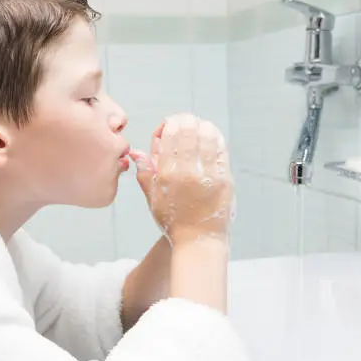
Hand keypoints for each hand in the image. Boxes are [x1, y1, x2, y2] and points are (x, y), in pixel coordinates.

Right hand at [130, 113, 233, 244]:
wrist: (198, 240)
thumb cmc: (173, 220)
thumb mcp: (152, 197)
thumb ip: (144, 172)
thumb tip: (135, 152)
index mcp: (167, 175)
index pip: (170, 136)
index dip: (171, 124)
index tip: (171, 122)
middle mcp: (188, 172)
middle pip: (189, 132)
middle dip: (186, 121)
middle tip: (186, 120)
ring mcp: (209, 175)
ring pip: (207, 137)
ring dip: (202, 126)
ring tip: (199, 126)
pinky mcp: (225, 179)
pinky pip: (221, 150)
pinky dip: (216, 139)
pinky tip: (212, 136)